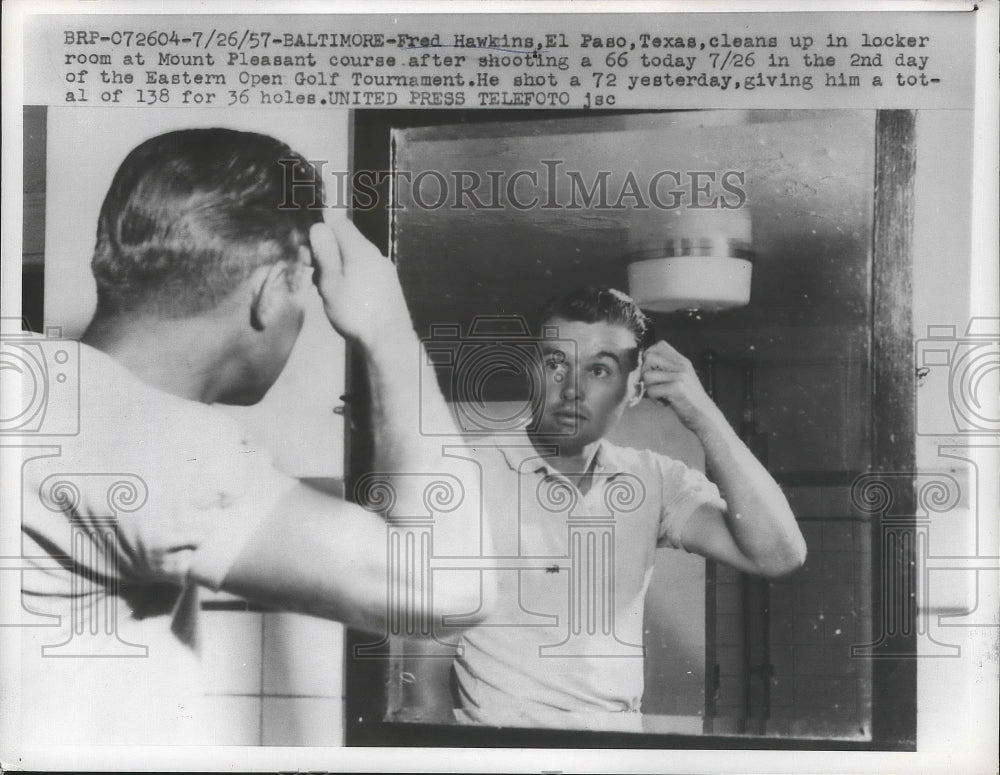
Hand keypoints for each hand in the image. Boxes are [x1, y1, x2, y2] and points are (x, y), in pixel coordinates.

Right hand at [309, 213, 412, 346]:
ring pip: (355, 259)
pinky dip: (350, 278)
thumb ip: (325, 254)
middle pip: (347, 242)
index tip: (308, 245)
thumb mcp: (331, 283)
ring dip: (337, 267)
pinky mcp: (388, 286)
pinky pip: (364, 273)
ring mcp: (385, 271)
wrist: (388, 341)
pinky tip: (342, 297)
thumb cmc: (356, 313)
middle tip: (310, 270)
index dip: (322, 228)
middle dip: (327, 251)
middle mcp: (376, 255)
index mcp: (361, 250)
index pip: (340, 223)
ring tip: (325, 289)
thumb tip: (319, 228)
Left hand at [641, 340, 723, 431]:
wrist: (705, 416)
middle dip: (646, 373)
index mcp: (682, 361)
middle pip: (649, 357)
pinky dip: (654, 399)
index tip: (653, 370)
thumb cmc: (690, 400)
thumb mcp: (683, 378)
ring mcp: (679, 376)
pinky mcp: (676, 389)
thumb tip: (642, 366)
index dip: (650, 356)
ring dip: (650, 388)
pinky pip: (651, 390)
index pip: (659, 345)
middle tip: (655, 385)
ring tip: (661, 395)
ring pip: (647, 375)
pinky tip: (665, 402)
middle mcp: (681, 366)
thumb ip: (667, 369)